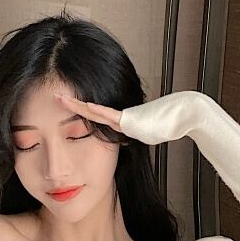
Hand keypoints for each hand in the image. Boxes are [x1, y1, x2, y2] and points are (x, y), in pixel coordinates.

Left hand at [55, 90, 205, 146]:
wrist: (185, 115)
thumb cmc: (170, 124)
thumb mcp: (146, 135)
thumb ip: (133, 137)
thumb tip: (126, 144)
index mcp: (121, 123)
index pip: (94, 118)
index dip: (78, 110)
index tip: (64, 106)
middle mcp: (119, 118)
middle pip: (89, 111)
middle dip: (71, 104)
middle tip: (54, 96)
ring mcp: (123, 117)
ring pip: (93, 111)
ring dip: (75, 105)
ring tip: (58, 98)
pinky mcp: (128, 119)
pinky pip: (106, 115)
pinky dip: (92, 110)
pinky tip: (78, 104)